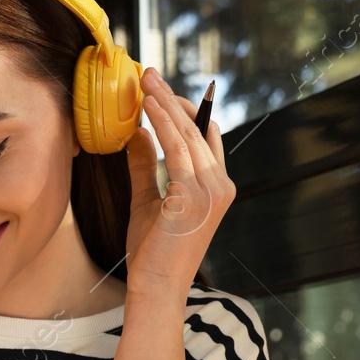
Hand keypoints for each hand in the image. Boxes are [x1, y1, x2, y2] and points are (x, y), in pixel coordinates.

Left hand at [123, 66, 235, 301]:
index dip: (184, 110)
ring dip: (165, 103)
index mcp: (217, 187)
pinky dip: (163, 122)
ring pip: (189, 133)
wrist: (156, 287)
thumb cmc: (152, 253)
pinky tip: (147, 106)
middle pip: (199, 128)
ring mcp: (212, 191)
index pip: (206, 136)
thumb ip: (146, 166)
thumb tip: (139, 134)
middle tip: (148, 73)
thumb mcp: (148, 201)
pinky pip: (178, 148)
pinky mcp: (194, 195)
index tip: (159, 90)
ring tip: (144, 80)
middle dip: (172, 98)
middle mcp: (221, 186)